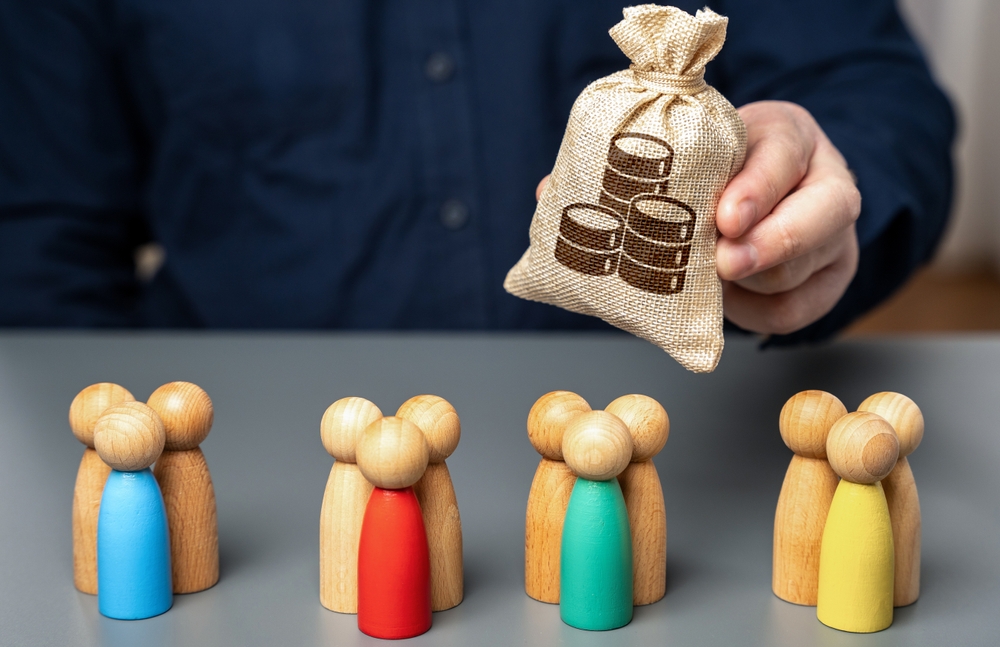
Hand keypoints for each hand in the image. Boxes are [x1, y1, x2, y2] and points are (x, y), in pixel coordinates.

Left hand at [716, 101, 859, 334]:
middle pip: (811, 223)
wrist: (742, 198)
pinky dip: (748, 309)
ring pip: (789, 273)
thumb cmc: (714, 171)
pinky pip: (787, 311)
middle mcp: (830, 184)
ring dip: (741, 278)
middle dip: (764, 247)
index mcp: (793, 136)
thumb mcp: (703, 153)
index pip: (782, 157)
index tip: (727, 219)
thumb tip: (677, 209)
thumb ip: (699, 171)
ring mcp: (837, 239)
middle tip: (725, 262)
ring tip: (706, 269)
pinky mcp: (828, 285)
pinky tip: (726, 293)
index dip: (756, 192)